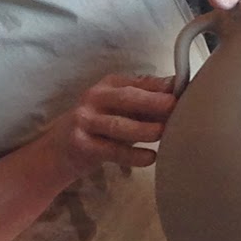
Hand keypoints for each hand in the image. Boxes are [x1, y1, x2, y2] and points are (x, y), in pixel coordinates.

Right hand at [34, 73, 176, 183]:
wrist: (57, 151)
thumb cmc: (98, 126)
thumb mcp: (118, 107)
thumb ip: (145, 99)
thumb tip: (179, 88)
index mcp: (108, 85)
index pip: (138, 83)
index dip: (160, 87)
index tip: (184, 89)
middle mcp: (95, 98)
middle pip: (126, 98)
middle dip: (152, 101)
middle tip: (174, 105)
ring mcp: (85, 121)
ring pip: (118, 125)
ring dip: (142, 129)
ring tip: (163, 132)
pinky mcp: (81, 145)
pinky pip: (110, 150)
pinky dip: (131, 155)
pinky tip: (149, 158)